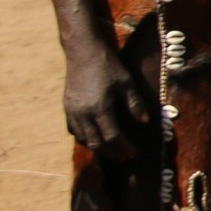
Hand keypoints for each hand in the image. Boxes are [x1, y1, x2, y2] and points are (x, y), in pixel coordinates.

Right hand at [64, 40, 149, 155]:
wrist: (83, 52)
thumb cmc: (108, 66)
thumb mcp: (127, 83)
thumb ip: (135, 104)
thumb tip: (144, 122)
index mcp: (99, 108)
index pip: (112, 136)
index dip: (123, 148)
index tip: (133, 154)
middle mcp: (83, 113)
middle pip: (96, 142)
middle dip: (111, 153)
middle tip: (124, 157)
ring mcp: (72, 111)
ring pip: (83, 138)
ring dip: (98, 147)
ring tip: (112, 151)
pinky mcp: (66, 107)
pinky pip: (73, 130)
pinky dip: (84, 138)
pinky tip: (94, 138)